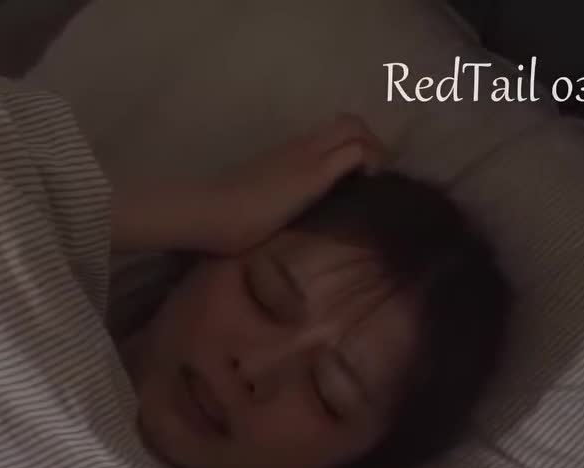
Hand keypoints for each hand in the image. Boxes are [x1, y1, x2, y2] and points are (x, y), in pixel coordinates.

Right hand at [109, 113, 386, 255]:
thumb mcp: (254, 209)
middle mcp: (299, 147)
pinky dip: (373, 161)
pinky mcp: (315, 171)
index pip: (327, 134)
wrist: (208, 213)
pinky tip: (372, 183)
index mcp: (285, 156)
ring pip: (357, 127)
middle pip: (349, 122)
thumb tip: (268, 229)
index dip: (349, 145)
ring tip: (375, 178)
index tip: (359, 173)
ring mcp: (307, 155)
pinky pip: (357, 151)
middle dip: (370, 141)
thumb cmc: (221, 220)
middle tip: (373, 173)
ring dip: (375, 150)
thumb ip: (270, 209)